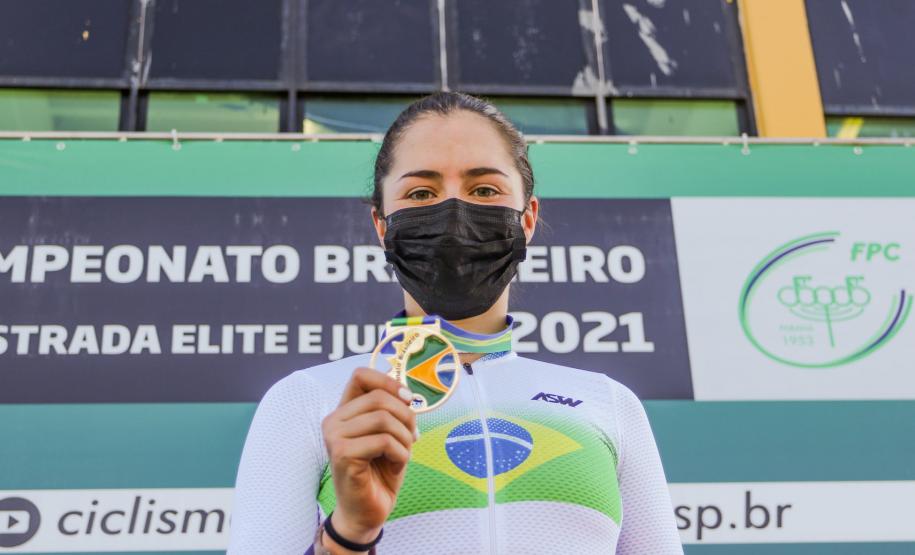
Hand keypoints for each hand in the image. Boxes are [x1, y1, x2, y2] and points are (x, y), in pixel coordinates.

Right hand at [321, 367, 417, 550]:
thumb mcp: (391, 435)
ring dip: (405, 438)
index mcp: (344, 412)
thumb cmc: (380, 472)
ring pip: (383, 419)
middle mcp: (333, 421)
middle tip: (413, 437)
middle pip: (379, 398)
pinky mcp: (343, 455)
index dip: (388, 382)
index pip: (360, 375)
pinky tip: (396, 466)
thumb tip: (408, 394)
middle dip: (406, 417)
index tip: (407, 399)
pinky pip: (383, 441)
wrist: (367, 512)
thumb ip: (393, 411)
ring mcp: (335, 437)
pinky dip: (401, 454)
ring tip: (404, 454)